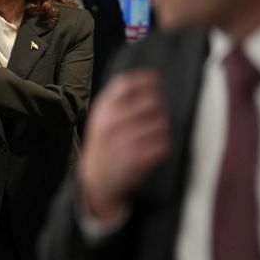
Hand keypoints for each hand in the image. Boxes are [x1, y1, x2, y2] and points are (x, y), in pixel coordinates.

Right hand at [78, 70, 170, 222]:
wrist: (96, 179)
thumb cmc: (103, 145)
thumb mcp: (101, 118)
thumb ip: (118, 100)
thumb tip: (148, 81)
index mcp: (103, 109)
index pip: (126, 83)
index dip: (146, 80)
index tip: (156, 82)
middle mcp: (111, 122)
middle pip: (152, 101)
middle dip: (159, 108)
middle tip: (156, 115)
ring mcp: (123, 141)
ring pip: (161, 124)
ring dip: (162, 129)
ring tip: (153, 136)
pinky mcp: (136, 159)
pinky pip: (163, 144)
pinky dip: (163, 146)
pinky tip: (153, 149)